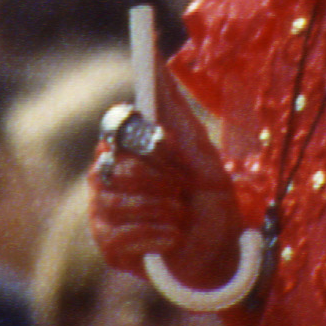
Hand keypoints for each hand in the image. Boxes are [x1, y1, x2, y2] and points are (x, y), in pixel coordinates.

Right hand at [86, 76, 239, 291]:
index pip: (117, 125)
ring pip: (118, 201)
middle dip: (161, 179)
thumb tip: (159, 69)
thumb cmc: (211, 202)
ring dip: (161, 209)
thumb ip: (179, 120)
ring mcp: (103, 210)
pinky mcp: (107, 245)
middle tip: (182, 190)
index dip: (145, 138)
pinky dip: (156, 236)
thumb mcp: (205, 158)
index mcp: (128, 148)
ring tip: (180, 215)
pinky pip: (121, 235)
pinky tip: (172, 237)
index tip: (167, 144)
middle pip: (119, 165)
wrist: (221, 257)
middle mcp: (108, 175)